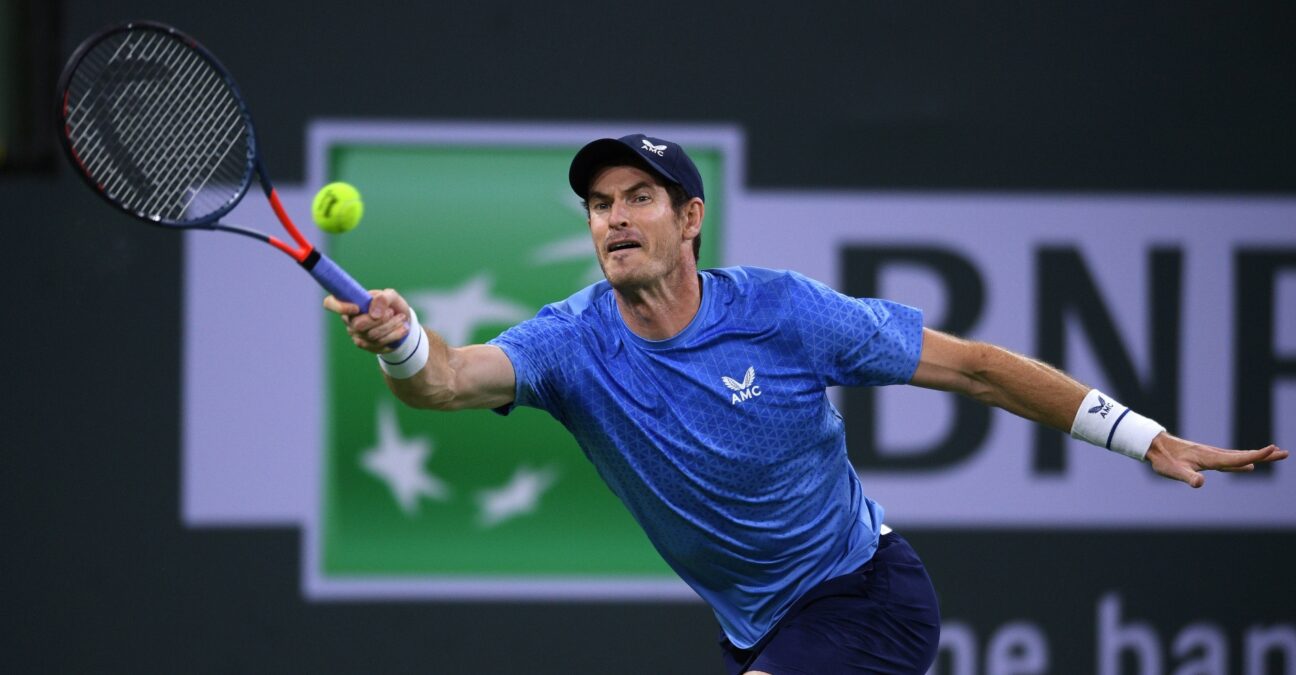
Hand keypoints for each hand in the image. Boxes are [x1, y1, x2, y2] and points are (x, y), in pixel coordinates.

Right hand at [322, 288, 410, 353]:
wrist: (403, 322)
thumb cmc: (392, 305)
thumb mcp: (392, 296)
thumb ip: (384, 298)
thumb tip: (374, 313)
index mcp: (350, 303)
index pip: (330, 303)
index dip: (339, 306)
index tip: (357, 308)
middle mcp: (349, 321)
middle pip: (358, 324)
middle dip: (379, 319)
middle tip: (391, 312)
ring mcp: (357, 335)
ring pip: (372, 335)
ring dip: (391, 326)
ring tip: (401, 318)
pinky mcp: (367, 346)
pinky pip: (380, 344)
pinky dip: (394, 335)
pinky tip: (403, 328)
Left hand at [1144, 433, 1287, 487]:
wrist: (1154, 446)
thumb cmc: (1164, 460)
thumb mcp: (1174, 472)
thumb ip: (1188, 478)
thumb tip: (1200, 483)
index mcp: (1210, 458)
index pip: (1238, 458)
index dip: (1257, 455)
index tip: (1273, 450)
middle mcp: (1214, 454)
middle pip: (1244, 455)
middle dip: (1265, 455)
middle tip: (1285, 453)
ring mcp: (1211, 455)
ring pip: (1239, 457)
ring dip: (1257, 456)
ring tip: (1274, 455)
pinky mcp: (1207, 458)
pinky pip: (1230, 460)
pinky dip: (1242, 462)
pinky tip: (1249, 466)